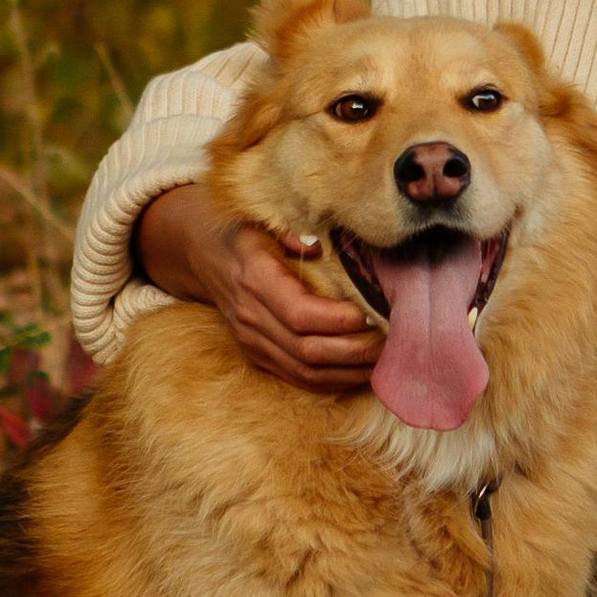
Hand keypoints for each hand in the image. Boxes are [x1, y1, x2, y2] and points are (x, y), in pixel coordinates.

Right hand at [135, 182, 382, 393]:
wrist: (202, 253)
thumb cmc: (244, 229)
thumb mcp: (264, 216)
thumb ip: (292, 229)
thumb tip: (318, 244)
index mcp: (254, 277)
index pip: (298, 313)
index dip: (337, 319)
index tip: (370, 311)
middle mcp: (250, 315)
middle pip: (307, 349)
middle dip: (355, 350)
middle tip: (393, 339)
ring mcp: (252, 340)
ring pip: (305, 371)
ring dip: (349, 371)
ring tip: (385, 359)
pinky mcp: (258, 355)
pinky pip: (298, 378)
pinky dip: (333, 380)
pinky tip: (362, 371)